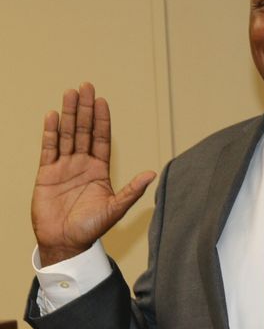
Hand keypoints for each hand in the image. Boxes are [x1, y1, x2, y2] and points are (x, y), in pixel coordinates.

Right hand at [32, 83, 155, 265]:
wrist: (65, 242)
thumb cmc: (91, 228)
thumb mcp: (115, 209)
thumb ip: (132, 191)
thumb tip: (153, 173)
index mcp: (100, 170)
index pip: (102, 138)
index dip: (102, 120)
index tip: (102, 100)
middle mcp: (83, 164)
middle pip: (84, 130)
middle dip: (85, 109)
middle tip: (86, 86)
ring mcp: (64, 167)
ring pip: (66, 135)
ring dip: (68, 114)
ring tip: (70, 93)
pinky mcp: (46, 173)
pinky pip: (48, 149)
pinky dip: (50, 132)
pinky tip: (52, 116)